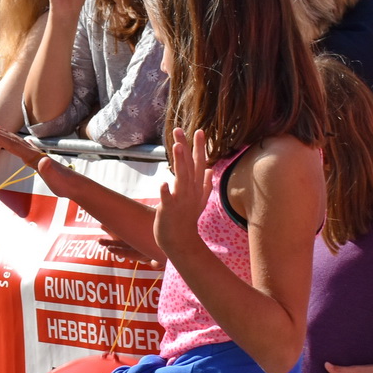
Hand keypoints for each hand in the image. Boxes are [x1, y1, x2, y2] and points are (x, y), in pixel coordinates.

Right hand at [0, 125, 81, 198]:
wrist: (75, 185)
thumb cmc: (65, 184)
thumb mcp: (56, 179)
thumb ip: (49, 170)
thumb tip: (43, 160)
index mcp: (34, 157)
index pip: (13, 145)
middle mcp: (34, 153)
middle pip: (12, 141)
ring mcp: (36, 156)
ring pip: (17, 143)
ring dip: (5, 135)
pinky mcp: (39, 160)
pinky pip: (24, 148)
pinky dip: (18, 142)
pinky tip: (20, 140)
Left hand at [154, 128, 211, 261]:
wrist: (180, 242)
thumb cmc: (187, 220)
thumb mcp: (199, 201)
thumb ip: (204, 185)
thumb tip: (209, 170)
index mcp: (196, 187)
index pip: (198, 163)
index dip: (199, 147)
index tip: (199, 130)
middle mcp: (190, 191)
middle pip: (189, 166)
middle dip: (185, 148)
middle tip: (179, 130)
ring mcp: (180, 200)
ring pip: (181, 178)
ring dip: (180, 163)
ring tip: (177, 147)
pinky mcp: (169, 210)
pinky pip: (168, 200)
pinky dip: (165, 192)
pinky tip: (163, 182)